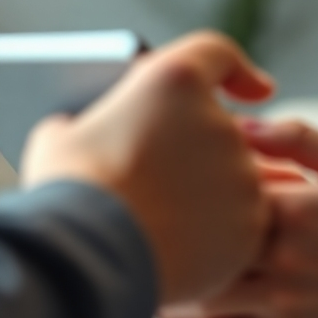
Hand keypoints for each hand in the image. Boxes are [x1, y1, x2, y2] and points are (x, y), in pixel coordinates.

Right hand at [21, 31, 274, 303]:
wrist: (87, 263)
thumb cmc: (69, 195)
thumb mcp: (63, 138)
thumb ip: (91, 123)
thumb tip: (85, 133)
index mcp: (177, 82)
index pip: (216, 54)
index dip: (233, 70)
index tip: (254, 89)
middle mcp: (220, 121)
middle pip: (226, 129)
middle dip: (205, 152)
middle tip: (172, 181)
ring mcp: (241, 173)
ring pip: (239, 179)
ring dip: (218, 194)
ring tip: (178, 221)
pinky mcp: (249, 223)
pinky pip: (244, 223)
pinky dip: (224, 234)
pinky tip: (194, 248)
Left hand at [172, 120, 317, 317]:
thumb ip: (301, 138)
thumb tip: (245, 124)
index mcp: (295, 205)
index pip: (218, 189)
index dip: (195, 184)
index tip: (186, 181)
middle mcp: (280, 254)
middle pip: (198, 247)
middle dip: (175, 238)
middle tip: (163, 230)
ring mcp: (282, 300)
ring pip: (201, 298)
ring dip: (179, 287)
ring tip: (173, 273)